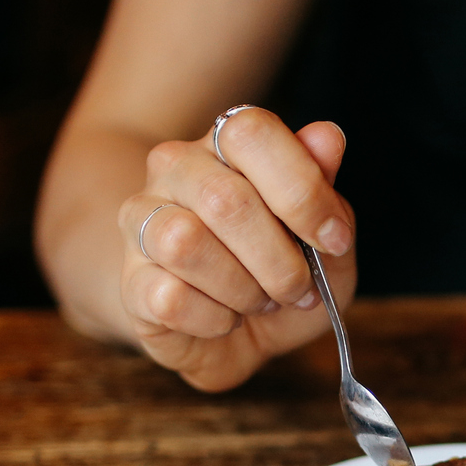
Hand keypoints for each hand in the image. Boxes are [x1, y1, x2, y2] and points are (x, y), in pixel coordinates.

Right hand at [117, 107, 356, 391]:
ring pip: (184, 244)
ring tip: (258, 301)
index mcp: (227, 145)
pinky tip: (226, 319)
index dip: (302, 190)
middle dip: (280, 261)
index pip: (251, 132)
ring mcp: (142, 220)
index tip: (334, 241)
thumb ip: (324, 190)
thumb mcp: (323, 239)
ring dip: (243, 289)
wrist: (233, 333)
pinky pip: (170, 297)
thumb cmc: (280, 272)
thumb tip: (328, 138)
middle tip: (298, 290)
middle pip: (225, 200)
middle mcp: (176, 169)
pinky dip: (215, 320)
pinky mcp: (131, 280)